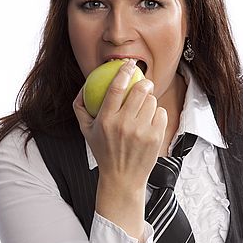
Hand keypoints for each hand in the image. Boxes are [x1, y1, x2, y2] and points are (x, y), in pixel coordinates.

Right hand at [73, 59, 167, 191]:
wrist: (122, 178)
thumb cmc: (104, 152)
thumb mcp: (86, 132)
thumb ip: (81, 108)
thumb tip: (83, 85)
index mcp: (106, 121)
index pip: (116, 89)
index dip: (124, 72)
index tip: (128, 64)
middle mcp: (124, 125)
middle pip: (140, 91)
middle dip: (144, 82)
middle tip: (145, 83)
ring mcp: (141, 132)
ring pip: (152, 102)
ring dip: (150, 100)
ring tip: (145, 107)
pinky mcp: (156, 138)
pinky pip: (161, 114)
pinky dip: (157, 114)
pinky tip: (152, 118)